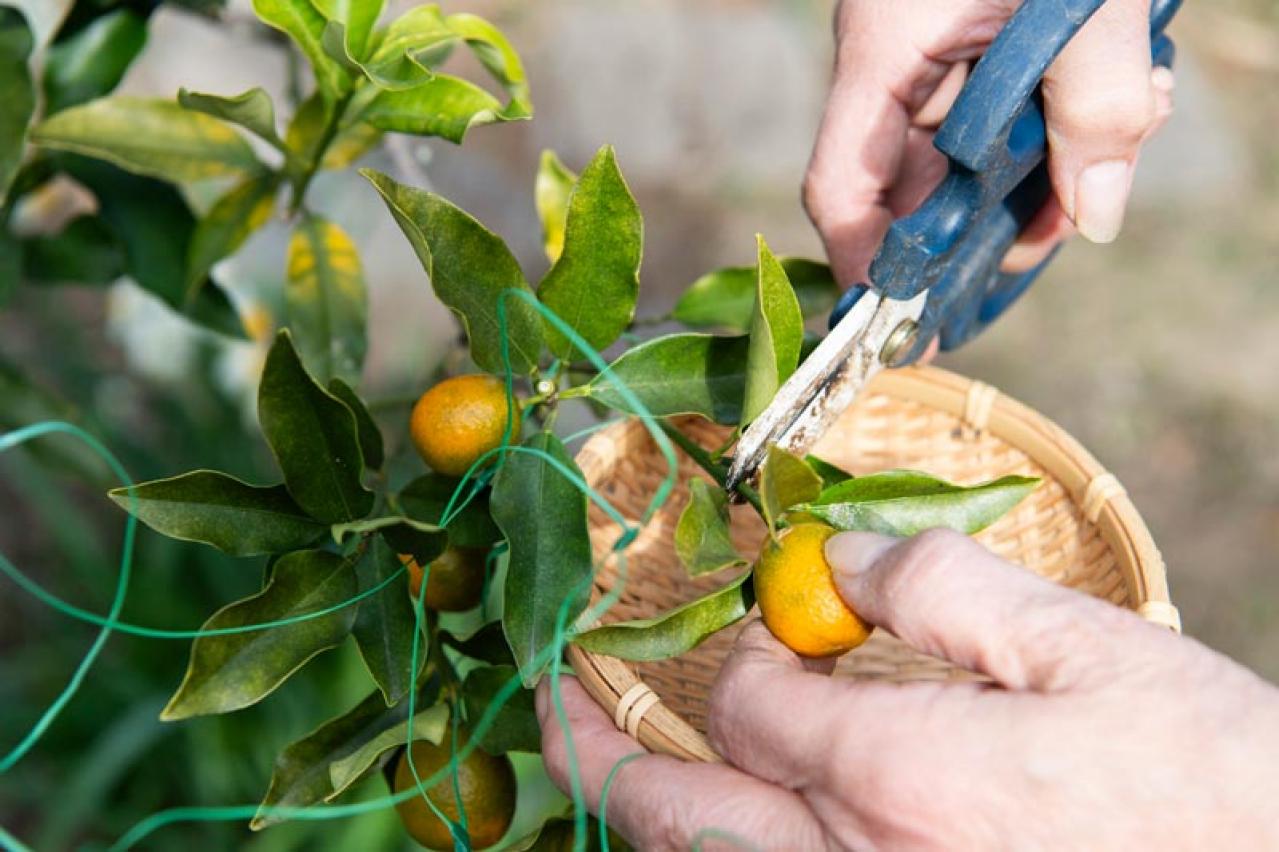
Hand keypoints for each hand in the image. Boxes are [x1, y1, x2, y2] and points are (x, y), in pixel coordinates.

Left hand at [538, 528, 1278, 849]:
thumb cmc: (1205, 786)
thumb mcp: (1085, 650)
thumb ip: (940, 585)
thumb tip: (832, 556)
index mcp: (896, 772)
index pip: (745, 698)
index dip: (738, 647)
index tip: (770, 624)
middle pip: (672, 811)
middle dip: (588, 746)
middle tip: (545, 695)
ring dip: (635, 810)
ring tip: (594, 761)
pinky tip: (714, 824)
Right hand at [803, 0, 1175, 285]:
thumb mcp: (1089, 5)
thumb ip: (1096, 106)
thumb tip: (1092, 220)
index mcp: (885, 51)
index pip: (843, 187)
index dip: (868, 268)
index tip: (907, 327)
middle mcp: (895, 66)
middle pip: (913, 189)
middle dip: (983, 227)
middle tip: (1048, 237)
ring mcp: (933, 58)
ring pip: (967, 162)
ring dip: (1037, 181)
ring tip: (1102, 161)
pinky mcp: (976, 48)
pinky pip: (1000, 123)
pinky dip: (1058, 136)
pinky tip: (1122, 115)